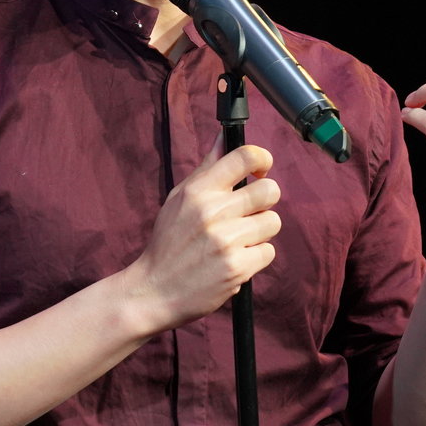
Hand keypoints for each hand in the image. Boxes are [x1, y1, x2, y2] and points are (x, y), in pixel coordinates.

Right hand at [123, 143, 281, 332]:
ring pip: (272, 222)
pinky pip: (268, 252)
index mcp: (198, 190)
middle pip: (270, 190)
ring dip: (259, 233)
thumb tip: (225, 134)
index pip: (244, 157)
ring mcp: (226, 240)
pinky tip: (233, 262)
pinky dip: (255, 258)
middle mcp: (213, 211)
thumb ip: (207, 168)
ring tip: (236, 242)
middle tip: (248, 213)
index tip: (260, 171)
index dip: (262, 160)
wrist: (153, 291)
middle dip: (264, 202)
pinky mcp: (237, 268)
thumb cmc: (168, 243)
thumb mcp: (179, 199)